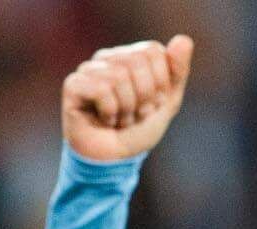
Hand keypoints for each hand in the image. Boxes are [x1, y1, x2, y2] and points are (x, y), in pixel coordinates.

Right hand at [61, 36, 194, 162]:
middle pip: (136, 61)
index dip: (158, 82)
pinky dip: (110, 111)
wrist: (114, 161)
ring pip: (119, 76)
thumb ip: (178, 72)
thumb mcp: (167, 103)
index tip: (151, 105)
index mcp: (128, 56)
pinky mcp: (73, 86)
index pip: (152, 51)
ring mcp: (87, 70)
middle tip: (134, 116)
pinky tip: (104, 121)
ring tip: (119, 121)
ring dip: (126, 109)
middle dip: (143, 97)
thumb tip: (183, 39)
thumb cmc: (137, 132)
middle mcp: (106, 58)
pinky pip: (101, 89)